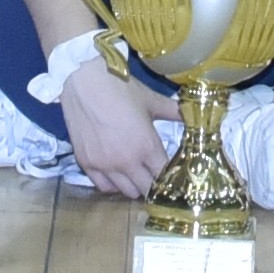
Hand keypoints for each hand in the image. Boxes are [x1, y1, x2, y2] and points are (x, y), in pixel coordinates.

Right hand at [55, 47, 176, 195]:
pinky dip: (114, 184)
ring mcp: (104, 165)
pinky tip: (117, 174)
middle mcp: (126, 161)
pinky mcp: (86, 164)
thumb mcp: (151, 100)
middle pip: (147, 189)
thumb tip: (190, 114)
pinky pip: (104, 187)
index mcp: (146, 146)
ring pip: (127, 192)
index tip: (172, 174)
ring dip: (135, 185)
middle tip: (155, 175)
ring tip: (136, 174)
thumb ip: (173, 112)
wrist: (84, 80)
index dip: (171, 176)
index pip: (164, 176)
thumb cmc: (121, 88)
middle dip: (154, 184)